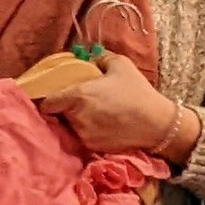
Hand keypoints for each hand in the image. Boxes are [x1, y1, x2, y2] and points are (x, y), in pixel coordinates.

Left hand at [41, 51, 183, 155]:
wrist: (157, 124)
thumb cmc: (138, 92)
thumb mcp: (121, 65)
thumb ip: (99, 58)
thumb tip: (88, 57)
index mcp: (78, 96)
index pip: (47, 102)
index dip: (48, 98)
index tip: (54, 95)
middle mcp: (76, 118)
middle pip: (58, 114)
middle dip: (64, 108)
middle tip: (78, 101)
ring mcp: (84, 135)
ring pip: (69, 126)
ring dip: (75, 120)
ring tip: (93, 113)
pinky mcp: (93, 147)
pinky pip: (82, 136)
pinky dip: (86, 131)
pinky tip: (101, 124)